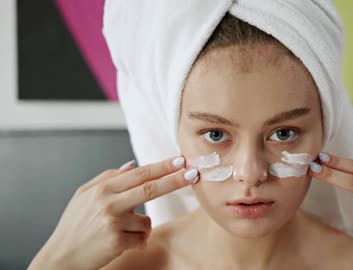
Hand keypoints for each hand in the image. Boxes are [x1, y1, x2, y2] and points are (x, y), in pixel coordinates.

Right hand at [28, 156, 198, 269]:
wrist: (61, 257)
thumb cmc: (74, 226)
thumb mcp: (83, 195)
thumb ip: (108, 177)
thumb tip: (132, 164)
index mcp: (103, 188)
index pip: (140, 173)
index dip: (162, 166)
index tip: (181, 160)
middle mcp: (108, 203)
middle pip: (150, 188)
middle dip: (175, 179)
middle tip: (194, 173)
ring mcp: (113, 222)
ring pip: (146, 220)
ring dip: (142, 227)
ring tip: (121, 232)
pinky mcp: (117, 241)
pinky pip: (142, 238)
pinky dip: (137, 241)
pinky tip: (119, 242)